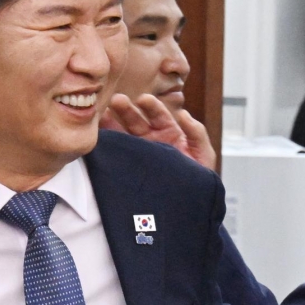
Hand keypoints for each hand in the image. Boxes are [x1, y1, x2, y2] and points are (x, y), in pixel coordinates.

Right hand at [103, 93, 217, 169]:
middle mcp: (151, 139)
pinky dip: (108, 145)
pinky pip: (118, 155)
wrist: (189, 204)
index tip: (143, 100)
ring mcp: (140, 154)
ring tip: (102, 115)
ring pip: (124, 135)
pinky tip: (100, 138)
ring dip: (112, 123)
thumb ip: (197, 133)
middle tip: (116, 100)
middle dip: (127, 110)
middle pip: (136, 121)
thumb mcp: (204, 154)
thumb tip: (184, 114)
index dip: (151, 106)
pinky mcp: (131, 168)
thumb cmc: (200, 178)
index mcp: (169, 132)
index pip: (158, 114)